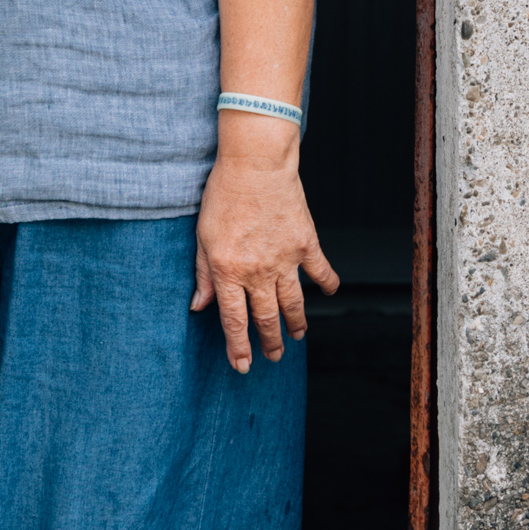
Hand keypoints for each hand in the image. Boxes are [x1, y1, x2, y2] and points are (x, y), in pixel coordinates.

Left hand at [193, 144, 337, 374]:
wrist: (255, 163)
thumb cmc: (223, 194)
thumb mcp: (203, 235)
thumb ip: (203, 273)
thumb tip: (200, 305)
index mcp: (228, 270)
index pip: (234, 320)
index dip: (239, 347)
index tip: (243, 365)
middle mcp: (258, 271)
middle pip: (266, 318)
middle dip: (269, 342)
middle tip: (272, 356)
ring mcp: (285, 259)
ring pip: (293, 303)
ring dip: (295, 324)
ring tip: (296, 336)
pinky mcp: (305, 243)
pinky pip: (320, 271)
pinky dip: (326, 283)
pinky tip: (329, 292)